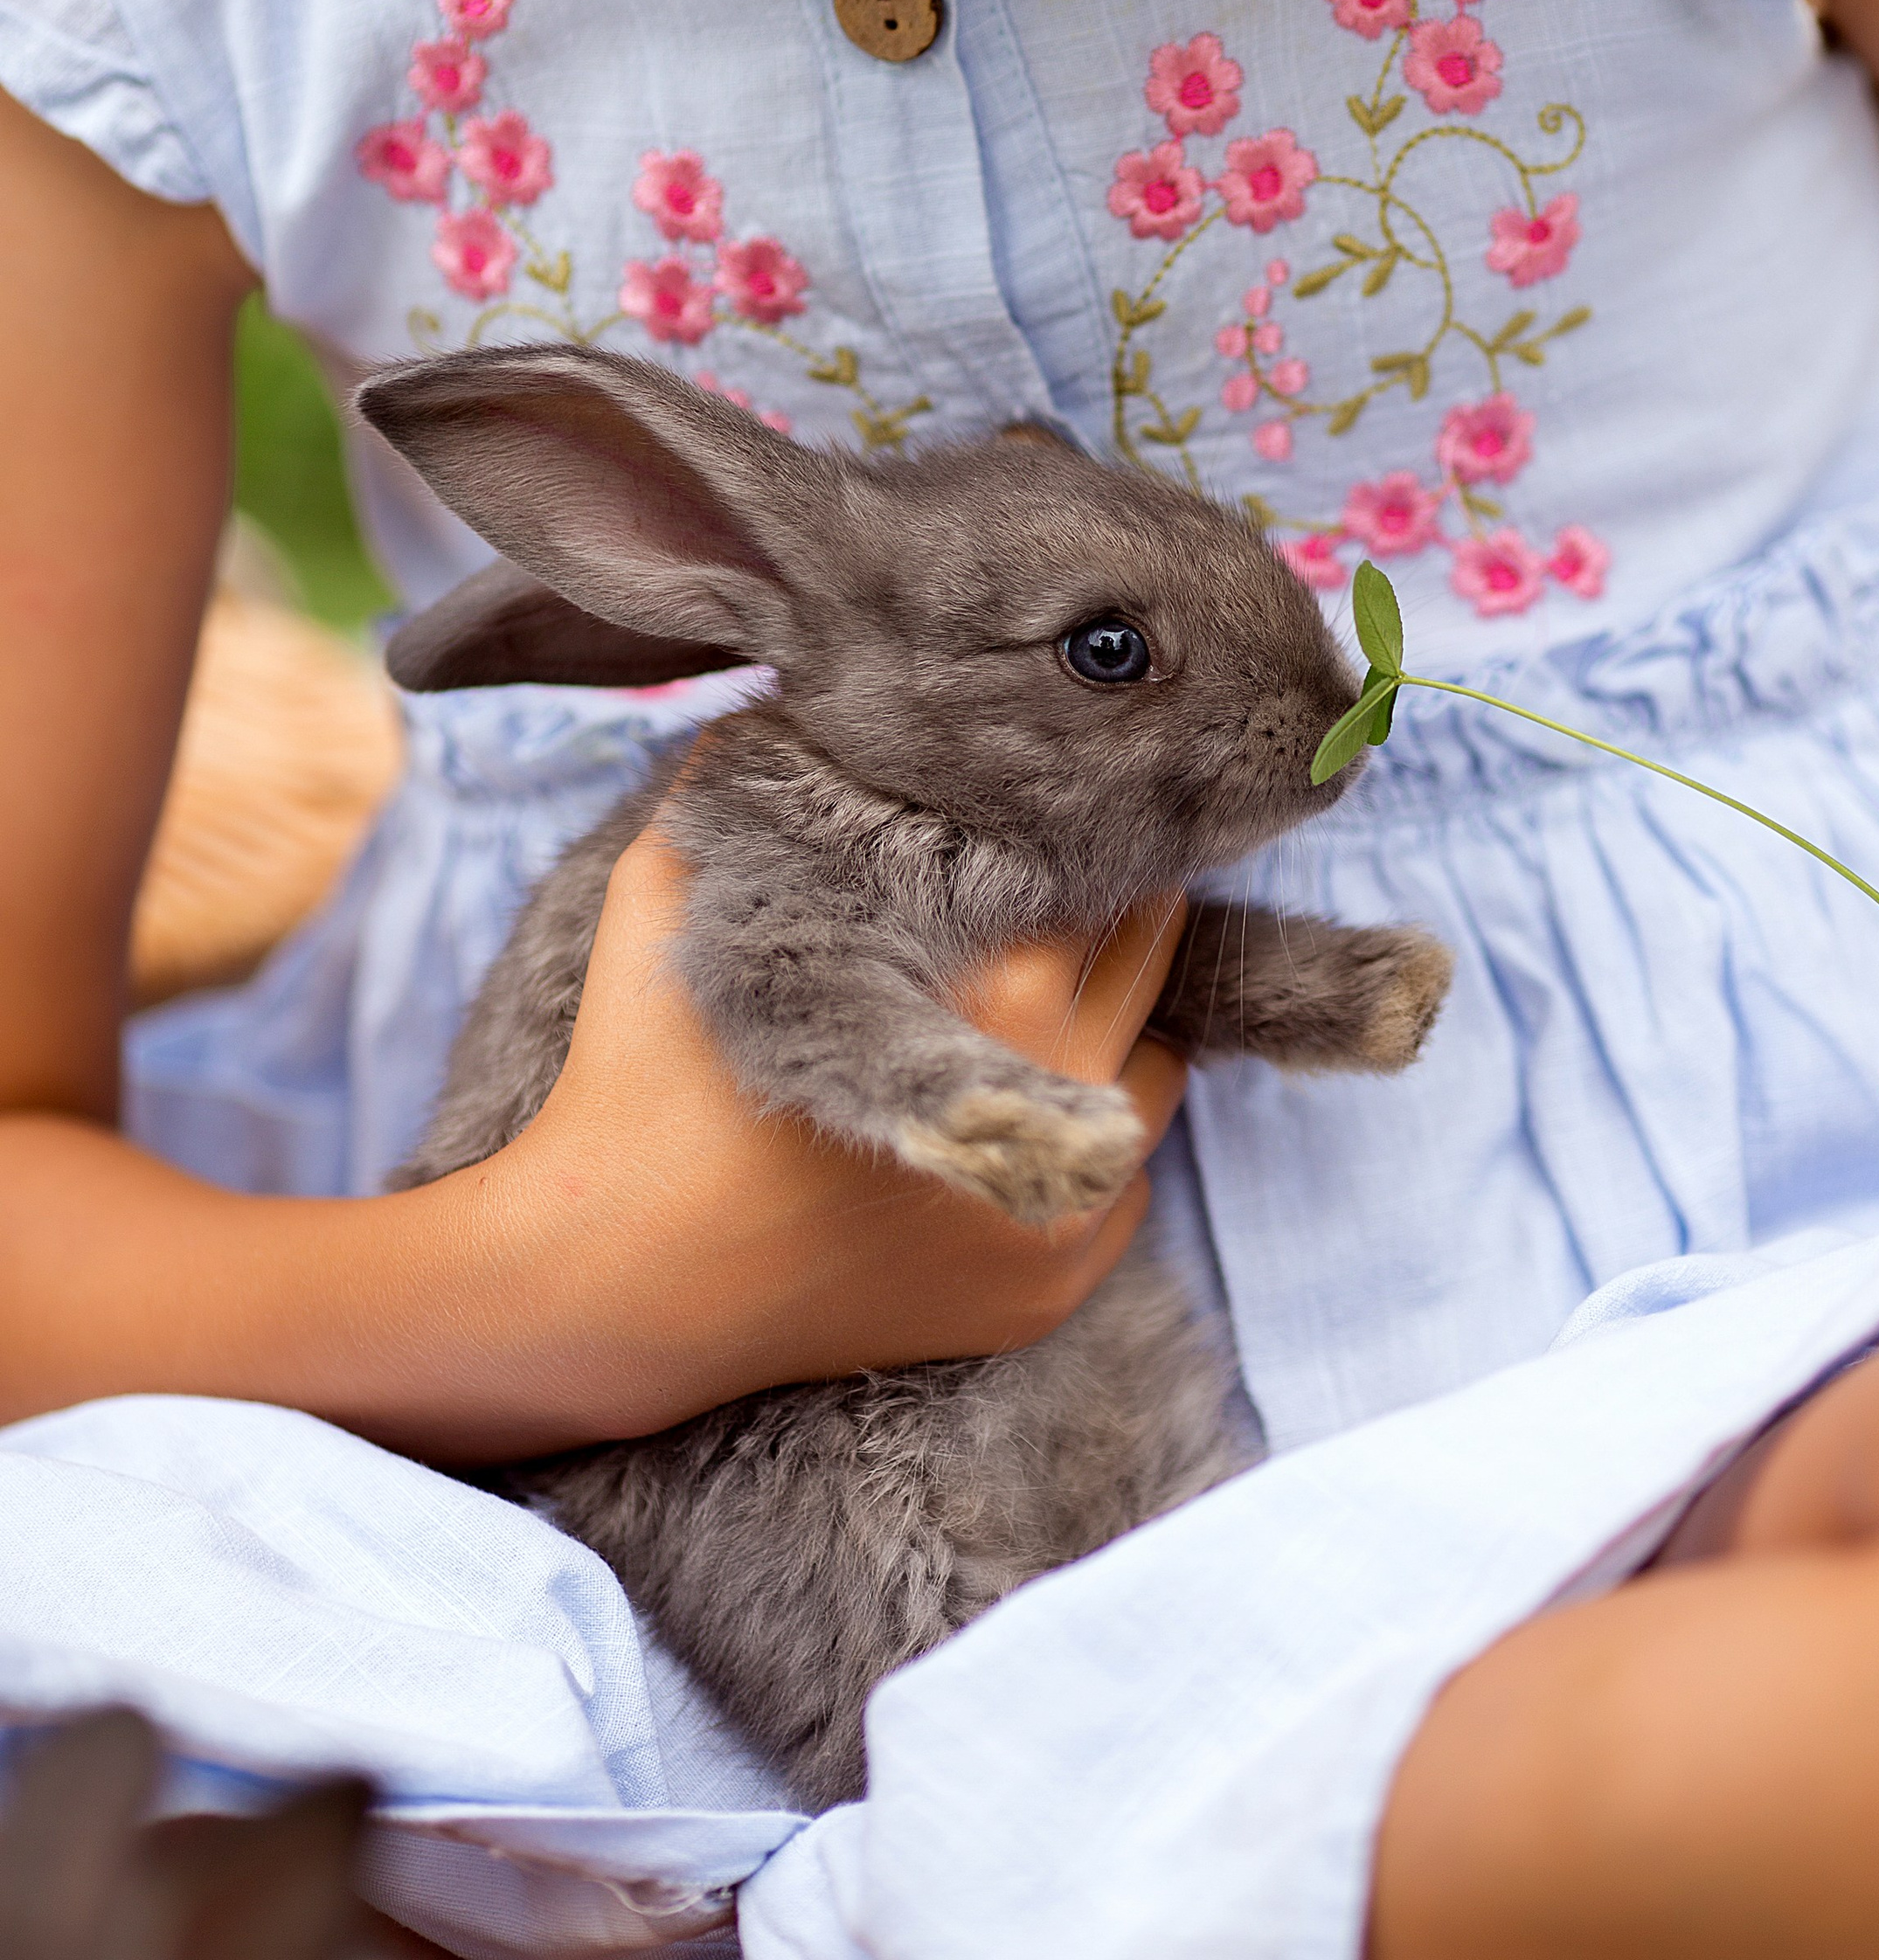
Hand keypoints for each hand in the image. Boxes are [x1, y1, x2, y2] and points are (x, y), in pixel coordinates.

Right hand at [457, 835, 1189, 1448]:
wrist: (620, 1290)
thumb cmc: (643, 1082)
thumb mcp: (664, 890)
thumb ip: (732, 776)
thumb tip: (784, 688)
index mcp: (1000, 979)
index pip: (1116, 870)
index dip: (1078, 836)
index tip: (1041, 823)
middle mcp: (1062, 1085)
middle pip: (1153, 953)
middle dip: (1106, 916)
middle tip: (1038, 902)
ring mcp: (1067, 1205)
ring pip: (1158, 1062)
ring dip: (1109, 1023)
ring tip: (1021, 1006)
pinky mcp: (1049, 1288)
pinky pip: (1122, 1179)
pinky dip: (1081, 1136)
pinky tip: (999, 1109)